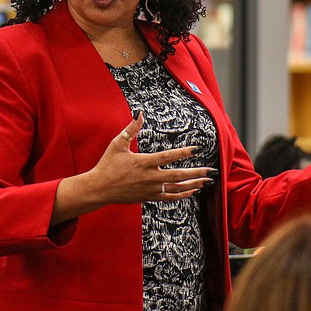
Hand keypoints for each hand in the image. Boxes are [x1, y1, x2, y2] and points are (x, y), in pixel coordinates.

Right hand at [52, 111, 216, 224]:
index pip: (168, 157)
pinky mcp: (150, 197)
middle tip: (211, 170)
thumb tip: (138, 113)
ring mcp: (151, 189)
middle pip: (178, 175)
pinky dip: (183, 194)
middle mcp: (150, 177)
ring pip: (177, 188)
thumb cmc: (108, 165)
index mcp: (144, 162)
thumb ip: (131, 129)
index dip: (183, 152)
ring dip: (193, 184)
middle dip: (196, 173)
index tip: (196, 149)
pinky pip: (170, 197)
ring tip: (206, 181)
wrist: (100, 188)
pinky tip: (192, 190)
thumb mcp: (117, 144)